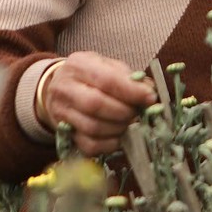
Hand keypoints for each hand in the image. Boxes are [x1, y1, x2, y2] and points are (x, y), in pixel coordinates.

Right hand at [41, 51, 156, 155]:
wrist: (61, 87)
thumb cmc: (91, 76)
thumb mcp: (109, 66)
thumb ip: (129, 78)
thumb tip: (150, 92)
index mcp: (78, 65)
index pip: (106, 80)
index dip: (131, 91)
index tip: (150, 98)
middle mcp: (64, 88)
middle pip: (96, 105)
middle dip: (124, 112)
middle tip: (138, 113)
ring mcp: (61, 113)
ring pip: (93, 127)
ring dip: (119, 129)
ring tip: (130, 123)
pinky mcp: (64, 134)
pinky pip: (89, 146)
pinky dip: (110, 144)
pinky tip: (119, 136)